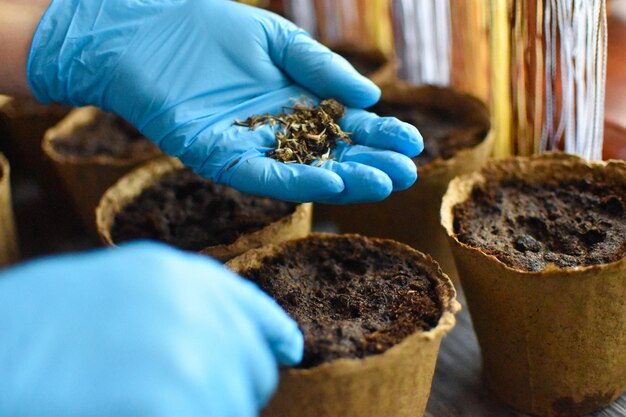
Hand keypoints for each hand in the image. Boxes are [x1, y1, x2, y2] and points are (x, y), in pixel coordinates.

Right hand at [0, 242, 301, 415]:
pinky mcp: (173, 403)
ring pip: (236, 409)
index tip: (288, 351)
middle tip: (184, 398)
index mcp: (181, 276)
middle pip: (255, 369)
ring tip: (147, 403)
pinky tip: (135, 411)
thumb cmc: (34, 324)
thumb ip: (177, 306)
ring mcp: (192, 356)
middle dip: (232, 391)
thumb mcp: (117, 288)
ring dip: (206, 411)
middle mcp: (199, 308)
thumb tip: (228, 338)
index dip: (272, 336)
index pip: (256, 311)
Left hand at [27, 0, 422, 202]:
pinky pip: (264, 175)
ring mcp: (250, 148)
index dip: (380, 136)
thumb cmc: (209, 30)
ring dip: (344, 179)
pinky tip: (331, 180)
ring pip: (304, 171)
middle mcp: (277, 132)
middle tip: (408, 174)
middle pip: (332, 155)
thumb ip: (320, 68)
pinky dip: (297, 180)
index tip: (414, 144)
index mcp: (294, 103)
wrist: (145, 30)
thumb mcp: (276, 41)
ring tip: (383, 183)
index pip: (346, 126)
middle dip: (370, 165)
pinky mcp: (219, 158)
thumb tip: (371, 98)